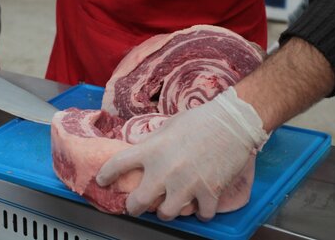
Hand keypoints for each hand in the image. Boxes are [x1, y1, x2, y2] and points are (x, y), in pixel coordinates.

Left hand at [96, 87, 267, 220]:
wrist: (232, 123)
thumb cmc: (199, 120)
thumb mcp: (168, 126)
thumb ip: (152, 141)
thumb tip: (142, 148)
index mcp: (151, 150)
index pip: (118, 164)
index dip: (106, 175)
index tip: (102, 180)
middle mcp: (164, 171)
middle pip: (138, 202)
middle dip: (134, 207)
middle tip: (137, 205)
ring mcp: (186, 185)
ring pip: (166, 214)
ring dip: (167, 210)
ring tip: (171, 203)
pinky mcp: (208, 193)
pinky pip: (200, 215)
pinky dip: (200, 212)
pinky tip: (201, 204)